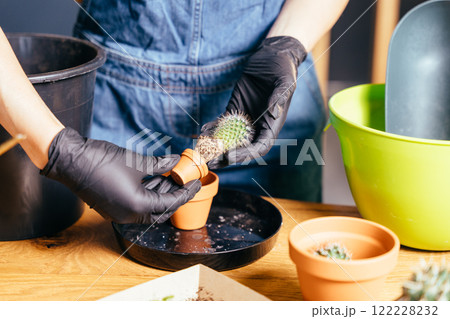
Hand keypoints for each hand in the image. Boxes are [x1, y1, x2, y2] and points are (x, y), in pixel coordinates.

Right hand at [41, 127, 200, 223]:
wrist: (70, 160)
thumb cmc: (101, 161)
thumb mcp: (136, 162)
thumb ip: (160, 165)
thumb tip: (175, 161)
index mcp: (137, 206)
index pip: (170, 203)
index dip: (186, 192)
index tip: (196, 182)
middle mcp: (128, 215)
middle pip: (160, 209)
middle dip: (174, 194)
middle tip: (184, 179)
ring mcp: (118, 212)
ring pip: (148, 207)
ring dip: (160, 192)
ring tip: (169, 174)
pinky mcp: (111, 206)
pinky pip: (136, 204)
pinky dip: (147, 193)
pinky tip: (153, 177)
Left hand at [203, 36, 306, 168]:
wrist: (272, 55)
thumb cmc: (282, 68)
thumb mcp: (285, 81)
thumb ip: (280, 96)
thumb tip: (274, 113)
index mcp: (272, 124)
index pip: (260, 147)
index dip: (246, 154)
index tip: (230, 156)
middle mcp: (258, 125)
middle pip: (243, 148)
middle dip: (226, 156)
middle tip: (210, 162)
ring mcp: (245, 119)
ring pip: (230, 139)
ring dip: (217, 148)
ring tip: (202, 153)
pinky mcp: (235, 109)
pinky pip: (222, 123)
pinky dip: (213, 129)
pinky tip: (202, 132)